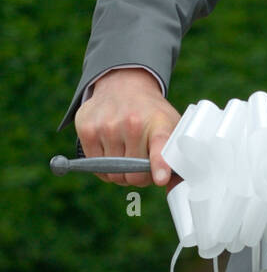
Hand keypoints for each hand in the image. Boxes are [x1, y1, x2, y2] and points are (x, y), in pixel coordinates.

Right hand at [74, 68, 181, 189]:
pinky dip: (103, 166)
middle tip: (142, 164)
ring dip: (120, 171)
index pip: (159, 147)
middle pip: (133, 175)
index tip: (160, 178)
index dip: (159, 165)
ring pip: (112, 174)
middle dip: (139, 176)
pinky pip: (95, 166)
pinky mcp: (86, 129)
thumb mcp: (171, 127)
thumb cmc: (151, 113)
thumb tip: (173, 187)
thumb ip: (175, 157)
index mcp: (159, 124)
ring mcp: (106, 126)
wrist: (124, 84)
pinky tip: (111, 150)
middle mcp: (132, 123)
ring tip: (127, 152)